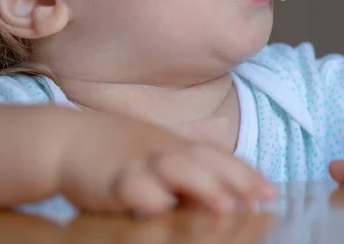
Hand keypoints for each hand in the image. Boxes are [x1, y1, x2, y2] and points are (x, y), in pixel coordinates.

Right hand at [57, 109, 276, 214]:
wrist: (71, 138)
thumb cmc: (121, 151)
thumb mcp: (158, 156)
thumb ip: (189, 172)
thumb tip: (228, 195)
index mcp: (176, 147)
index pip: (218, 158)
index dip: (245, 173)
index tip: (272, 191)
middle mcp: (162, 150)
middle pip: (203, 160)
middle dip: (233, 178)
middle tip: (260, 198)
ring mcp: (136, 161)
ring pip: (173, 168)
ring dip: (200, 183)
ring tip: (224, 203)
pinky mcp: (109, 177)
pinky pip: (129, 184)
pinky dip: (146, 193)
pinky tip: (160, 205)